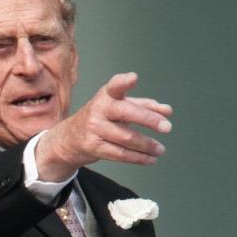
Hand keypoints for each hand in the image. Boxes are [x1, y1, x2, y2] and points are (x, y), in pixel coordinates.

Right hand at [36, 72, 171, 181]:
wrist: (69, 138)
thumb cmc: (100, 119)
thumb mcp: (119, 107)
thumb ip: (144, 106)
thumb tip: (167, 111)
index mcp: (107, 96)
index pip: (115, 86)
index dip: (123, 82)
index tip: (133, 78)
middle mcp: (98, 110)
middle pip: (125, 112)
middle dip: (148, 120)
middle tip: (167, 127)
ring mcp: (94, 129)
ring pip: (126, 138)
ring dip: (147, 145)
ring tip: (160, 149)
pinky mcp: (93, 147)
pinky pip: (120, 154)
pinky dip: (138, 158)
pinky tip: (150, 159)